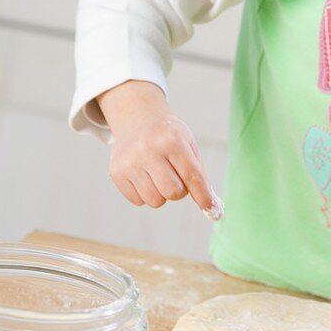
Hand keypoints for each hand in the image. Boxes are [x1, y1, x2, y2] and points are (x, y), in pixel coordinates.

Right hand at [97, 80, 222, 218]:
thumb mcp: (188, 144)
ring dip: (162, 194)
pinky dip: (145, 193)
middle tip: (176, 177)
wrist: (137, 119)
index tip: (213, 212)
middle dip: (180, 191)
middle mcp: (148, 150)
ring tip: (159, 174)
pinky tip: (144, 175)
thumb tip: (212, 207)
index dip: (203, 196)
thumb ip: (199, 174)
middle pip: (173, 193)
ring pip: (155, 200)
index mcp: (172, 140)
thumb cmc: (169, 136)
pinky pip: (138, 201)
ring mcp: (130, 162)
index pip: (192, 176)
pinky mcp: (117, 172)